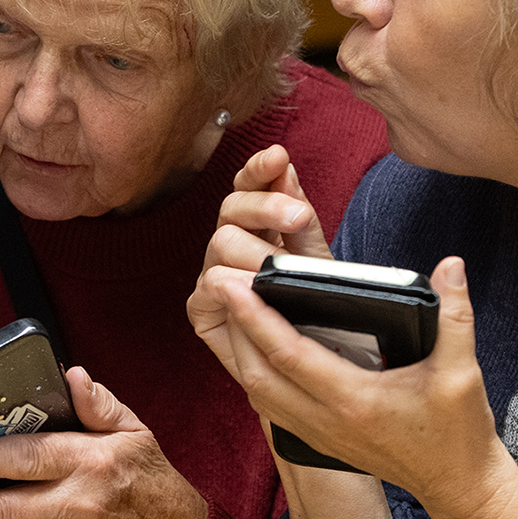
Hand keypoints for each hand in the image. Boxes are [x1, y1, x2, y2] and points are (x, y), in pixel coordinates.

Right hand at [189, 146, 333, 390]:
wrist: (311, 362)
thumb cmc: (313, 308)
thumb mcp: (315, 258)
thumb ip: (298, 215)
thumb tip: (283, 166)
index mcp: (256, 225)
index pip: (248, 184)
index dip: (259, 169)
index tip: (278, 156)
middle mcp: (229, 243)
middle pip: (231, 207)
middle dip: (266, 208)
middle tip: (297, 217)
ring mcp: (213, 273)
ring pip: (221, 241)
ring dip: (254, 249)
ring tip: (281, 262)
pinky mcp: (202, 308)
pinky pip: (208, 284)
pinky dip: (229, 283)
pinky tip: (249, 285)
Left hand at [201, 254, 517, 518]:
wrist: (456, 486)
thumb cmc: (460, 432)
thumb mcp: (464, 372)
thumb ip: (456, 315)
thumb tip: (452, 264)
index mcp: (354, 400)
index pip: (289, 354)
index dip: (256, 318)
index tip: (233, 285)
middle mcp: (326, 421)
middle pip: (258, 374)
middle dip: (235, 328)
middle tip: (221, 286)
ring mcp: (318, 435)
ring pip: (258, 393)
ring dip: (240, 352)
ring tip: (233, 310)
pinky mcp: (318, 441)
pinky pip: (272, 406)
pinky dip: (257, 374)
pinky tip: (256, 349)